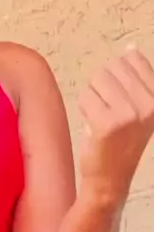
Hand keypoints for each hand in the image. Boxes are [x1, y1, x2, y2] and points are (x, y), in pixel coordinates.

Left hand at [78, 48, 153, 203]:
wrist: (111, 181)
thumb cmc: (122, 143)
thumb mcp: (140, 109)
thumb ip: (137, 78)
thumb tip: (130, 49)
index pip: (133, 59)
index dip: (118, 77)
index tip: (121, 100)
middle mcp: (150, 104)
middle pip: (111, 68)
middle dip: (104, 88)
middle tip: (110, 112)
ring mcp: (130, 114)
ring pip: (96, 80)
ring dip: (94, 99)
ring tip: (103, 119)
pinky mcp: (108, 124)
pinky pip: (85, 97)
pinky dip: (85, 110)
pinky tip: (95, 127)